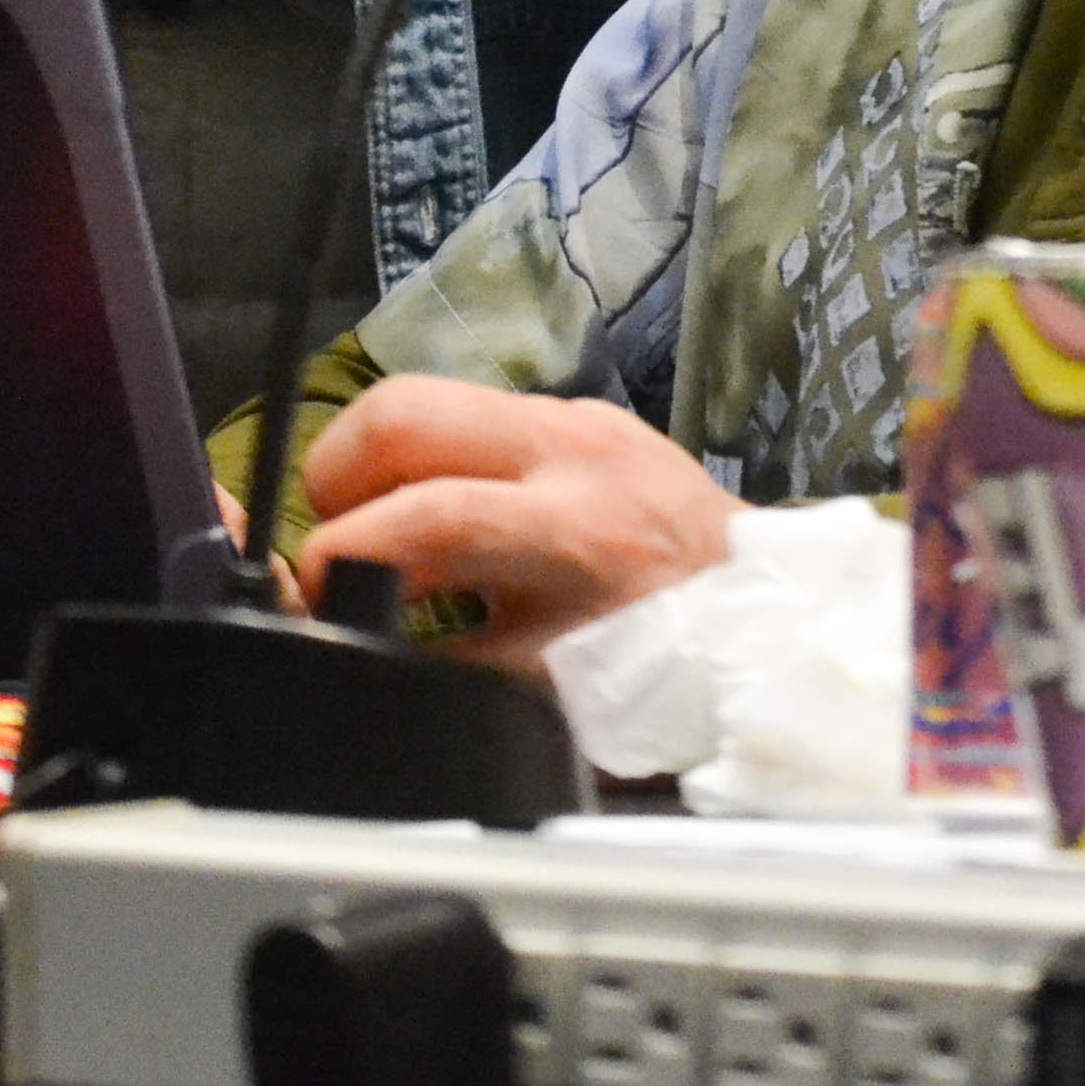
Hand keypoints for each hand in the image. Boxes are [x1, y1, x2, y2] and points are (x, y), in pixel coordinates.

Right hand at [293, 376, 738, 676]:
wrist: (770, 612)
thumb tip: (353, 646)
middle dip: (338, 470)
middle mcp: (571, 449)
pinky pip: (477, 415)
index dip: (346, 551)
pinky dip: (435, 460)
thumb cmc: (664, 664)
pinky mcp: (584, 410)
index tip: (314, 591)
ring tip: (381, 531)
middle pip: (406, 410)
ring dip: (381, 460)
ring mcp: (579, 416)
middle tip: (333, 534)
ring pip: (432, 398)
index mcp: (572, 528)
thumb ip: (444, 660)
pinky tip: (443, 519)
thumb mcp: (547, 687)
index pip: (428, 514)